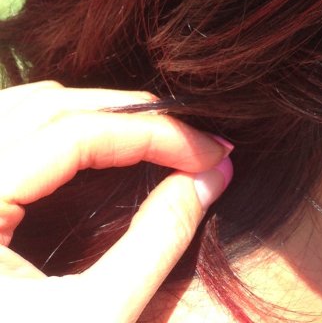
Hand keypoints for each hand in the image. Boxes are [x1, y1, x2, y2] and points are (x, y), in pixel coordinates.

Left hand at [0, 81, 232, 322]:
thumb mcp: (97, 317)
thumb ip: (158, 238)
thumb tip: (215, 173)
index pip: (76, 132)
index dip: (154, 133)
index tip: (213, 151)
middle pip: (49, 106)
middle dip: (130, 114)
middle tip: (194, 140)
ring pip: (24, 108)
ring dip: (92, 112)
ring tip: (154, 137)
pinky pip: (9, 132)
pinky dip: (56, 128)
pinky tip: (98, 147)